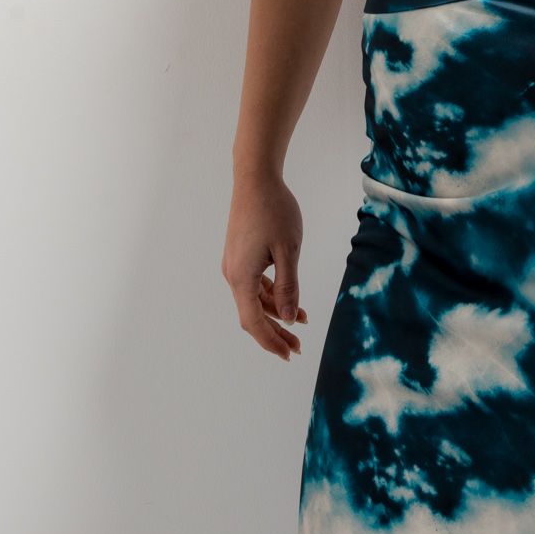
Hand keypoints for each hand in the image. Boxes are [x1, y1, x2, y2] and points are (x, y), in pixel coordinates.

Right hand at [222, 168, 309, 360]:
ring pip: (254, 300)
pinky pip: (255, 285)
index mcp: (241, 277)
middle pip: (252, 315)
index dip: (271, 341)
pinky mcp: (241, 256)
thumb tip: (289, 320)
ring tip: (301, 323)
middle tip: (297, 348)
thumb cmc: (274, 210)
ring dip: (275, 314)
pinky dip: (271, 296)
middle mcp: (233, 274)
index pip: (253, 321)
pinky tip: (291, 300)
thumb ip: (288, 287)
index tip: (289, 354)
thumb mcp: (288, 250)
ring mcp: (235, 265)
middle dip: (274, 332)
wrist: (255, 179)